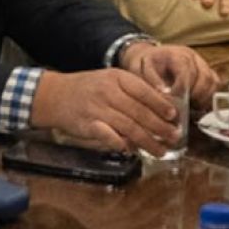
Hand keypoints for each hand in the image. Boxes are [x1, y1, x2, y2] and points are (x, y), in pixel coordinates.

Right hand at [30, 68, 178, 156]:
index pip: (144, 91)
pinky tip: (133, 150)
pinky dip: (122, 144)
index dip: (161, 104)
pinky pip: (108, 136)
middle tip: (174, 137)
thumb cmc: (89, 87)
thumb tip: (163, 105)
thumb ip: (134, 90)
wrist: (54, 95)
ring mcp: (97, 109)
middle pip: (139, 111)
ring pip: (128, 126)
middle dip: (159, 127)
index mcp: (118, 78)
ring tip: (161, 150)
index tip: (174, 116)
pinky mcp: (87, 125)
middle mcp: (108, 92)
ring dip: (147, 140)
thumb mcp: (112, 79)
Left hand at [120, 42, 219, 107]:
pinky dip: (209, 96)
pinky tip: (197, 104)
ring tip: (192, 108)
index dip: (183, 90)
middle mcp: (193, 57)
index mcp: (177, 55)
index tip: (174, 102)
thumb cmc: (144, 65)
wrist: (149, 57)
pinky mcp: (206, 70)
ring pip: (213, 81)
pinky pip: (215, 84)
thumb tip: (165, 94)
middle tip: (185, 108)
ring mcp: (201, 63)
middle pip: (205, 78)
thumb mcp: (140, 70)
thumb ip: (152, 82)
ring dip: (205, 98)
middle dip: (197, 96)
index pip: (187, 73)